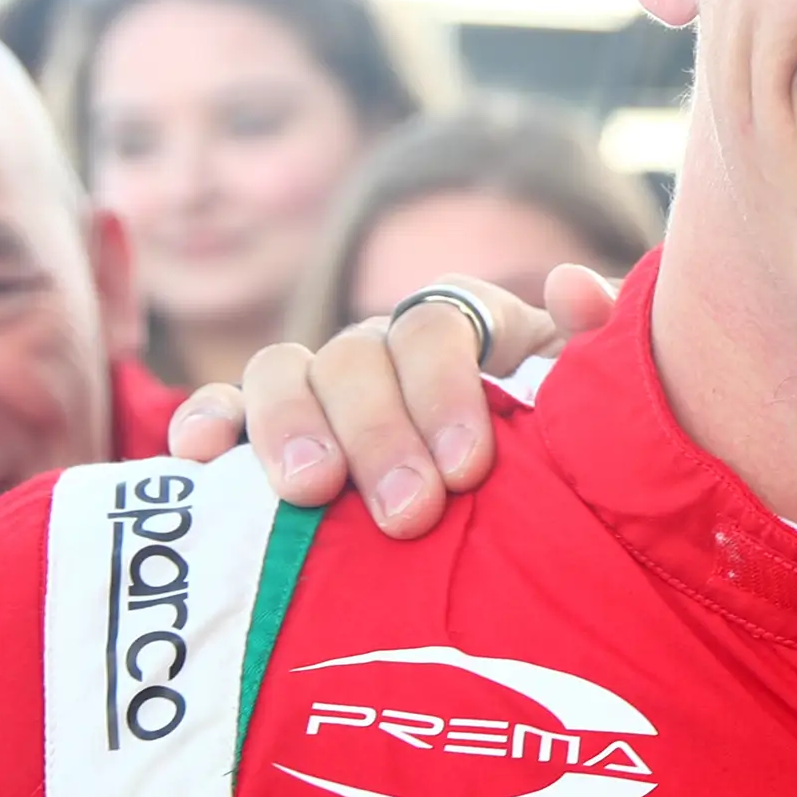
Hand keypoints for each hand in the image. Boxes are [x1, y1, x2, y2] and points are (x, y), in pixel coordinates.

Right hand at [165, 266, 614, 533]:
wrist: (537, 510)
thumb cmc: (566, 449)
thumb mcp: (596, 401)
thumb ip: (597, 345)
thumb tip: (573, 284)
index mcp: (467, 328)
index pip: (439, 326)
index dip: (447, 391)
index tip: (468, 470)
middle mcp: (385, 346)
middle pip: (358, 356)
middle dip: (379, 433)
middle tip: (406, 512)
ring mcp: (322, 384)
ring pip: (283, 372)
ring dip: (291, 428)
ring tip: (311, 493)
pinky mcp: (266, 430)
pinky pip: (221, 410)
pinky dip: (207, 422)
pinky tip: (199, 458)